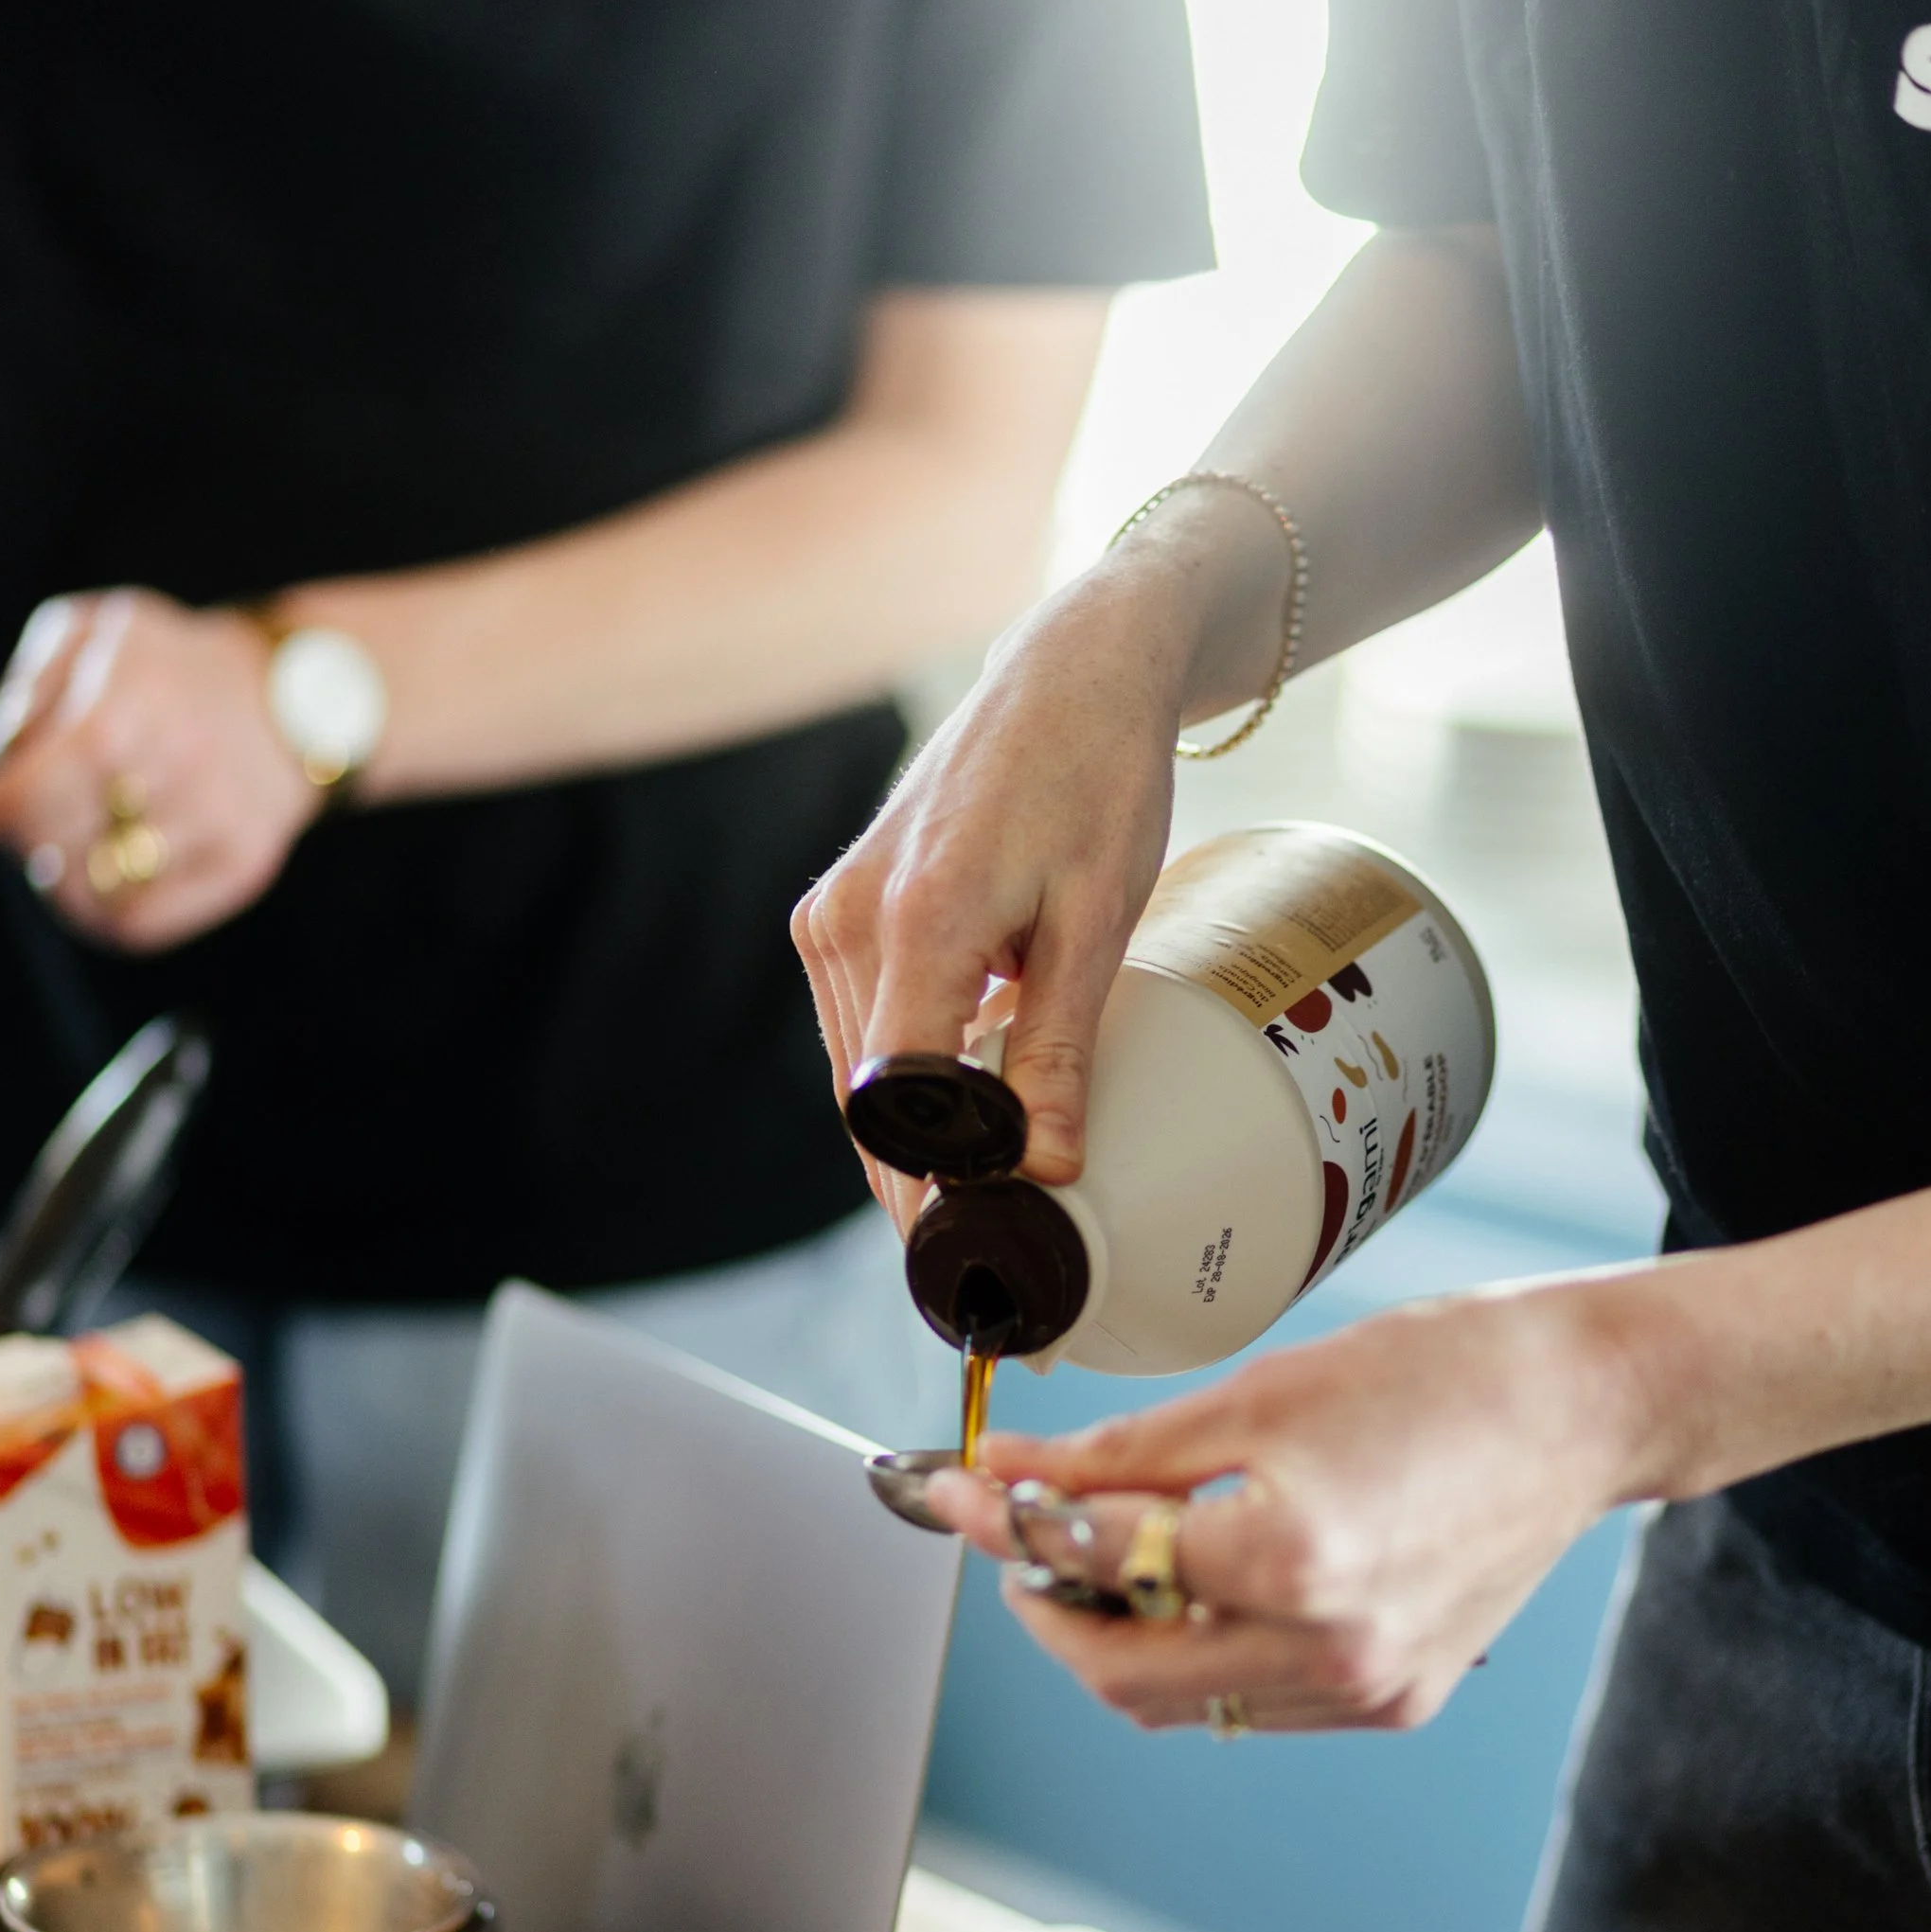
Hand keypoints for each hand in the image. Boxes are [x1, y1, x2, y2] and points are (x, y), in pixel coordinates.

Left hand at [0, 590, 319, 950]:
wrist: (298, 695)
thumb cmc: (179, 666)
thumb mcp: (99, 632)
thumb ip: (34, 688)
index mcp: (130, 707)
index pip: (33, 792)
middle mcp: (178, 769)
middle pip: (58, 845)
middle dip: (31, 837)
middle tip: (37, 821)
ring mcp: (215, 824)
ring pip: (96, 894)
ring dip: (68, 878)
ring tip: (76, 847)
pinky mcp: (241, 866)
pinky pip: (143, 924)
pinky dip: (110, 913)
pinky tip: (110, 879)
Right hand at [792, 561, 1196, 1223]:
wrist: (1068, 676)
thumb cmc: (1096, 778)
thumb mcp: (1099, 919)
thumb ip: (1060, 1047)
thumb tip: (1045, 1166)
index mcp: (919, 921)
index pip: (901, 1105)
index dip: (933, 1191)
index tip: (981, 1248)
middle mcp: (849, 921)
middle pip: (869, 1104)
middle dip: (920, 1189)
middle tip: (988, 1255)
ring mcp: (831, 916)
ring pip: (860, 1076)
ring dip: (910, 1144)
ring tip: (978, 1207)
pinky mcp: (836, 913)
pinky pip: (864, 1031)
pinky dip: (906, 1085)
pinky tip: (961, 1120)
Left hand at [926, 1279, 1652, 1731]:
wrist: (1583, 1407)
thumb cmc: (1440, 1372)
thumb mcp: (1257, 1392)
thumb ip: (1120, 1454)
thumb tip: (1007, 1475)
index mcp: (1287, 1559)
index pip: (1097, 1559)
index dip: (1006, 1523)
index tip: (952, 1490)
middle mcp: (1328, 1648)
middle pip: (1120, 1672)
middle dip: (1050, 1607)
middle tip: (1019, 1537)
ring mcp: (1364, 1689)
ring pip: (1181, 1702)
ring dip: (1120, 1637)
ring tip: (1104, 1554)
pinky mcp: (1392, 1701)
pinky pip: (1251, 1699)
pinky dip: (1200, 1651)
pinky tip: (1199, 1584)